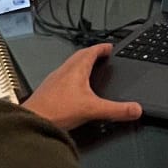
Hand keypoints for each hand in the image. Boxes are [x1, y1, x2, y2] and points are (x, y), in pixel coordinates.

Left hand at [23, 44, 141, 130]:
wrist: (32, 121)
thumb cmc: (56, 111)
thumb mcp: (93, 110)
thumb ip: (117, 110)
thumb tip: (136, 109)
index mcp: (75, 70)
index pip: (91, 52)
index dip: (102, 48)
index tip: (110, 47)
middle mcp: (63, 71)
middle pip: (79, 56)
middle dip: (92, 54)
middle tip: (101, 55)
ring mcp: (54, 80)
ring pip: (70, 66)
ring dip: (81, 65)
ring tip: (90, 70)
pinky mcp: (49, 91)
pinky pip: (63, 78)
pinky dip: (72, 78)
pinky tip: (74, 90)